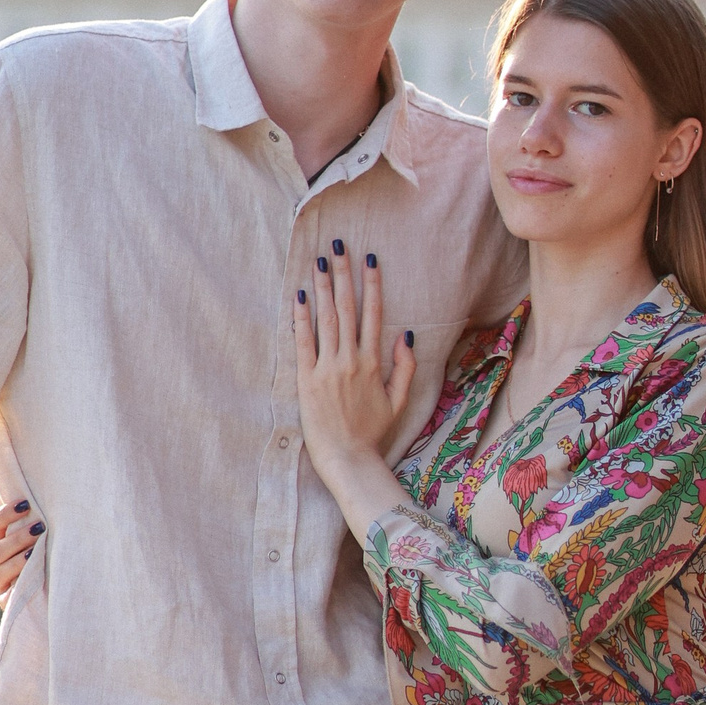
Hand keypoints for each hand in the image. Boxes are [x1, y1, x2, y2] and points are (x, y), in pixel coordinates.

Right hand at [0, 498, 42, 598]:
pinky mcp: (5, 601)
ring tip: (36, 552)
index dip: (6, 513)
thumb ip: (34, 520)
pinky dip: (17, 587)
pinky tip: (32, 579)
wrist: (45, 588)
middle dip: (18, 538)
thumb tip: (47, 495)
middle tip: (39, 529)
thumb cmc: (44, 552)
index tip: (26, 504)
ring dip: (18, 560)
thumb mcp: (37, 536)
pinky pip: (6, 597)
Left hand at [294, 245, 415, 532]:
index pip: (373, 314)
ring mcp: (328, 368)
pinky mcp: (307, 379)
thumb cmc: (373, 432)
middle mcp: (351, 360)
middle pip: (347, 308)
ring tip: (319, 261)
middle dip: (344, 274)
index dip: (371, 285)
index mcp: (374, 363)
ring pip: (326, 319)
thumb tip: (405, 335)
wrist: (348, 458)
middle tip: (339, 246)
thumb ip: (405, 367)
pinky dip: (301, 318)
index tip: (370, 260)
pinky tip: (300, 296)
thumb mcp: (398, 401)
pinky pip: (304, 342)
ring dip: (323, 287)